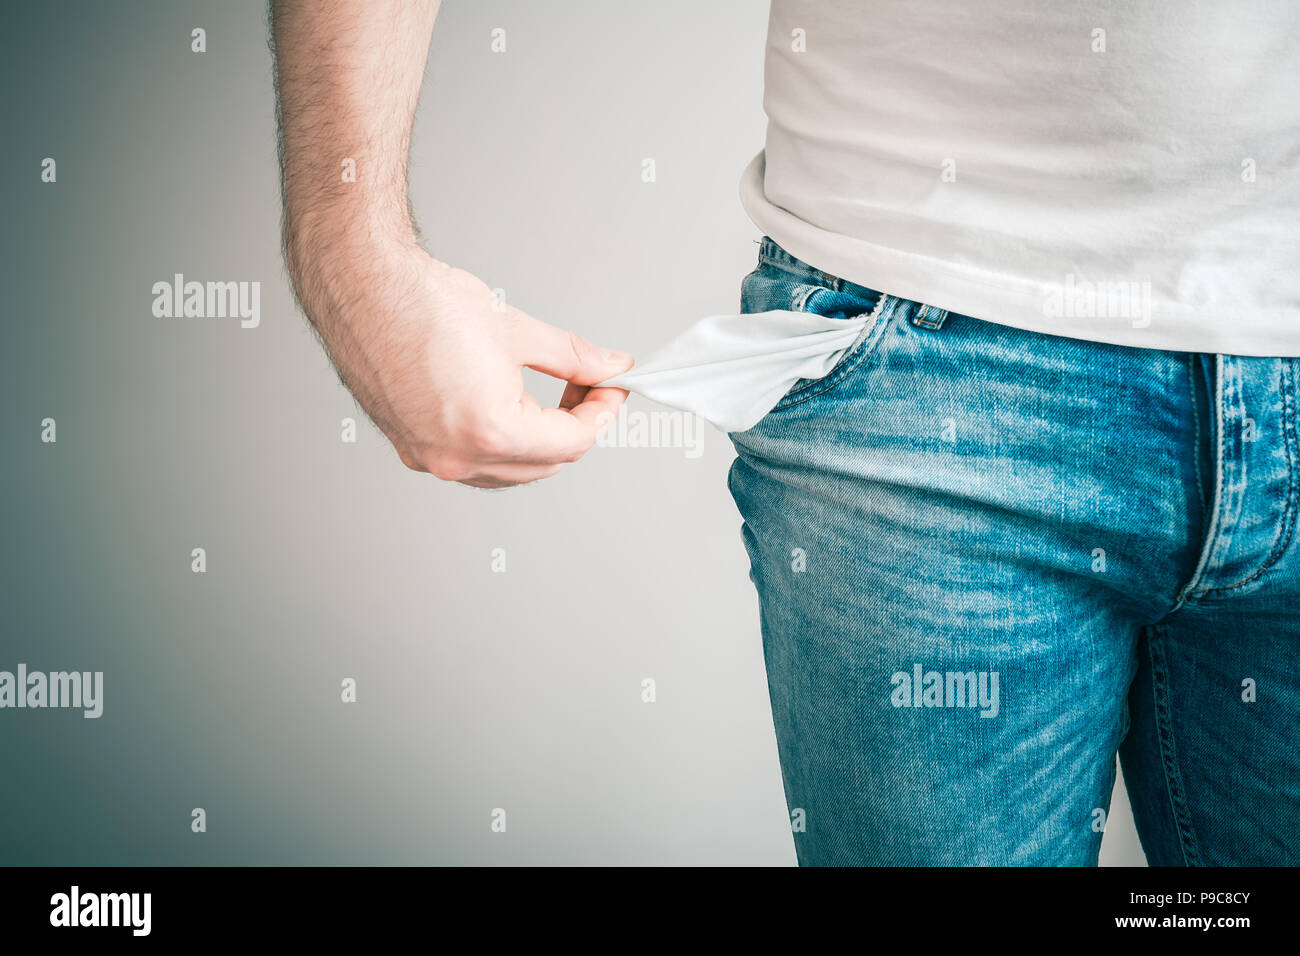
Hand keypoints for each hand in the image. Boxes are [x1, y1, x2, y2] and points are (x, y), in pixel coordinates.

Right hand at [293, 237, 632, 487]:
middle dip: (576, 427)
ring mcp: (431, 458)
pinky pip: (476, 465)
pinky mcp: (413, 449)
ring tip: (554, 396)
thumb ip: (572, 357)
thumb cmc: (423, 304)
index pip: (573, 442)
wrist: (361, 287)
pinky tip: (513, 408)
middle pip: (546, 464)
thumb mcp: (516, 330)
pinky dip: (505, 446)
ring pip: (511, 473)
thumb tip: (609, 368)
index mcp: (490, 431)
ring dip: (542, 442)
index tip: (612, 388)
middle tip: (590, 387)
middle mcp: (457, 456)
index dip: (603, 414)